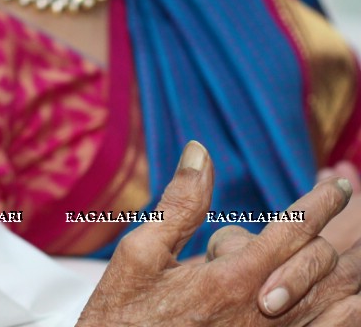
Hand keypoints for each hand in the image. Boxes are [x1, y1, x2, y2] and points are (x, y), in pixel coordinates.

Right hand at [77, 141, 360, 325]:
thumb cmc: (124, 316)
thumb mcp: (140, 253)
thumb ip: (180, 204)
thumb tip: (200, 152)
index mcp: (231, 278)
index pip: (296, 228)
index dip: (322, 201)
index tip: (337, 185)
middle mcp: (264, 312)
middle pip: (320, 260)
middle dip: (326, 231)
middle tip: (325, 213)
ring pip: (335, 300)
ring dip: (338, 271)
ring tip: (333, 253)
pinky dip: (344, 312)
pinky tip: (342, 298)